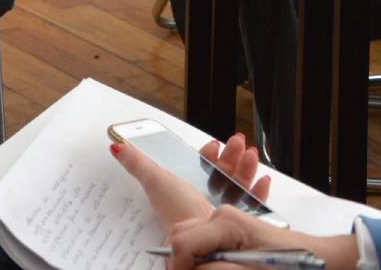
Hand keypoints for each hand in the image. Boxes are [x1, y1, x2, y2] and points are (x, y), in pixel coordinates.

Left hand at [110, 134, 269, 229]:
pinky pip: (254, 203)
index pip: (202, 164)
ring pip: (238, 183)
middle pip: (223, 171)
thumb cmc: (176, 211)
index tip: (216, 142)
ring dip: (245, 166)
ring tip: (250, 153)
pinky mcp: (238, 221)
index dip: (210, 152)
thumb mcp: (155, 180)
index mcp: (189, 185)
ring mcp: (223, 208)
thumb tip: (116, 147)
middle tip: (238, 141)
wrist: (197, 239)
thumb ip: (137, 163)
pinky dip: (259, 190)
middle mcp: (206, 196)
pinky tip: (263, 180)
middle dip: (231, 154)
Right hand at [152, 207, 350, 269]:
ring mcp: (222, 221)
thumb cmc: (292, 266)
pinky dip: (201, 260)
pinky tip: (213, 269)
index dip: (178, 267)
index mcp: (225, 222)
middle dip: (180, 263)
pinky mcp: (227, 231)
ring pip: (187, 239)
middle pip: (179, 236)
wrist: (318, 260)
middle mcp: (219, 215)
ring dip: (190, 261)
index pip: (182, 241)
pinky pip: (201, 244)